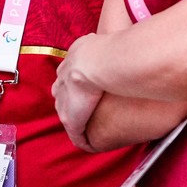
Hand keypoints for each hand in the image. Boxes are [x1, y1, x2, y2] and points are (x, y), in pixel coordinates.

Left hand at [54, 35, 105, 150]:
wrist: (94, 63)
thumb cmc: (105, 49)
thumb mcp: (102, 42)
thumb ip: (108, 45)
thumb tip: (124, 42)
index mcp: (71, 60)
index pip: (69, 74)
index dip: (77, 82)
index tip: (87, 87)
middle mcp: (63, 80)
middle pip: (62, 94)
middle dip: (72, 101)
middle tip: (87, 109)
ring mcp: (65, 102)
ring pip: (68, 113)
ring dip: (78, 121)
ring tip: (89, 129)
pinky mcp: (71, 119)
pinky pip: (76, 134)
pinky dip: (83, 140)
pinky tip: (90, 145)